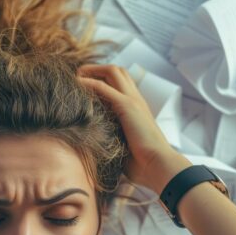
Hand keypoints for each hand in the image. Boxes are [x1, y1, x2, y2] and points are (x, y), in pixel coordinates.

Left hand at [77, 64, 175, 192]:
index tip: (86, 85)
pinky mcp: (127, 106)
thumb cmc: (143, 165)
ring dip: (92, 70)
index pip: (122, 83)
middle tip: (79, 74)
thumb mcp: (124, 147)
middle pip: (118, 71)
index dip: (104, 80)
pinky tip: (77, 83)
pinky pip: (103, 87)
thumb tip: (95, 146)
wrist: (158, 166)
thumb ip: (113, 139)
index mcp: (137, 109)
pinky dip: (88, 82)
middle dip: (97, 69)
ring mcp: (133, 101)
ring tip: (76, 75)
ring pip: (113, 72)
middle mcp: (136, 100)